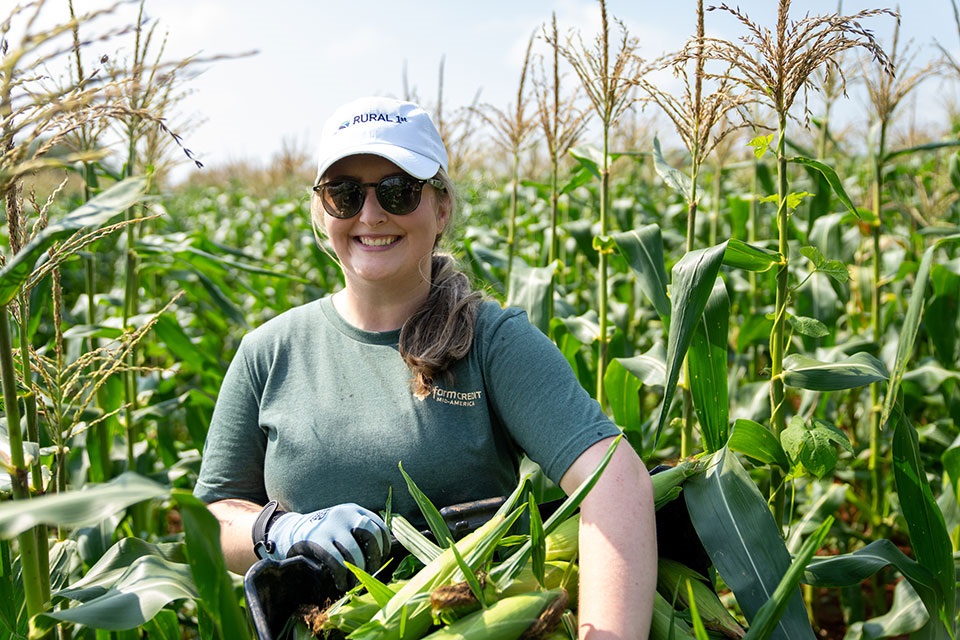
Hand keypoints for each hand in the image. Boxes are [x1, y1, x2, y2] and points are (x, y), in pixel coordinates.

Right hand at [260, 503, 389, 588]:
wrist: (289, 531)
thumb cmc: (323, 534)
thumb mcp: (342, 525)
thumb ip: (359, 533)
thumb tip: (382, 558)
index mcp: (354, 510)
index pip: (380, 526)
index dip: (385, 546)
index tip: (380, 560)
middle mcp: (345, 514)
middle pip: (371, 535)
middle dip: (375, 558)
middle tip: (371, 573)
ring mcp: (331, 526)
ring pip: (355, 551)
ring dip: (358, 571)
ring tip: (355, 582)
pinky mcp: (317, 540)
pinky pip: (337, 561)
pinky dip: (342, 576)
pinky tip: (342, 584)